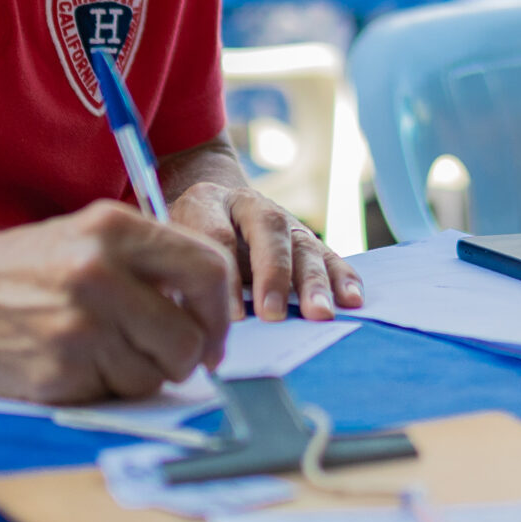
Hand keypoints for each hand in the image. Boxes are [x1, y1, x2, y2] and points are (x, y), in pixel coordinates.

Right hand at [0, 200, 234, 403]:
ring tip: (103, 354)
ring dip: (141, 374)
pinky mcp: (60, 370)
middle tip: (167, 358)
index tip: (214, 333)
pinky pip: (116, 394)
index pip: (206, 268)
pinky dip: (105, 388)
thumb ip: (147, 261)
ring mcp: (79, 324)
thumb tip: (210, 309)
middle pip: (188, 335)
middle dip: (186, 356)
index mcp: (114, 229)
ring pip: (156, 373)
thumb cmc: (21, 273)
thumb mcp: (85, 238)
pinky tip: (74, 366)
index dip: (220, 311)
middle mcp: (100, 272)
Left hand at [172, 182, 363, 320]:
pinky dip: (343, 277)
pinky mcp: (306, 239)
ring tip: (319, 314)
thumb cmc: (183, 234)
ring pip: (303, 245)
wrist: (210, 199)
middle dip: (273, 275)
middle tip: (272, 315)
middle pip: (268, 234)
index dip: (227, 277)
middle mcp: (252, 205)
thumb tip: (192, 321)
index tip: (231, 317)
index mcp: (207, 201)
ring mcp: (283, 220)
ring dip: (313, 283)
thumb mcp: (168, 243)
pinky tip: (352, 299)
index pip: (218, 236)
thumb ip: (177, 272)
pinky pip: (328, 255)